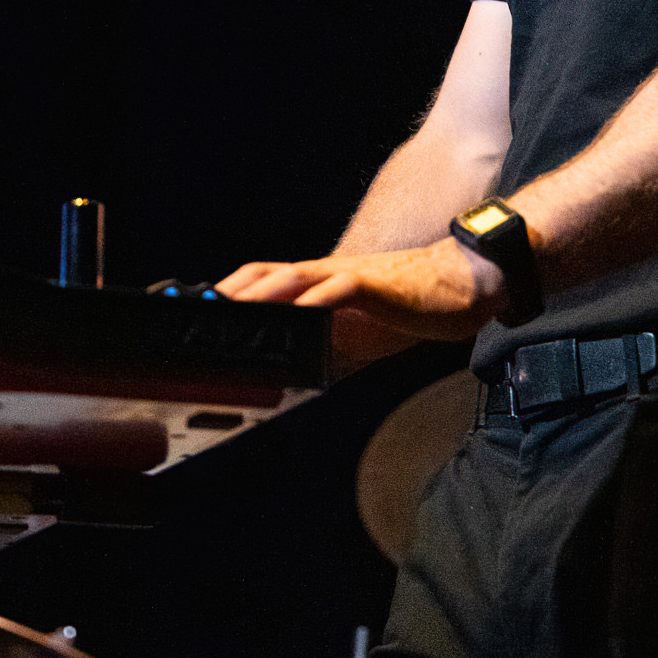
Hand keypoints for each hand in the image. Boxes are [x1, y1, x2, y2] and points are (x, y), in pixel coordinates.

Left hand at [214, 237, 506, 340]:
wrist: (460, 284)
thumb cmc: (409, 307)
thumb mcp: (356, 336)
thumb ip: (325, 350)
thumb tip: (293, 383)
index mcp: (317, 286)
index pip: (261, 284)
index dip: (228, 297)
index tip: (197, 320)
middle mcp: (324, 275)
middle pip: (263, 274)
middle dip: (228, 294)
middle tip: (198, 317)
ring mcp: (346, 275)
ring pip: (291, 276)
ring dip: (258, 295)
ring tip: (232, 315)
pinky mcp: (371, 283)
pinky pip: (336, 288)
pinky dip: (312, 301)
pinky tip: (296, 316)